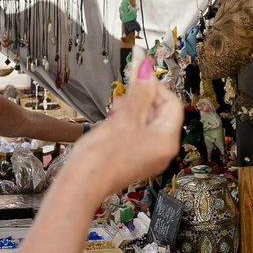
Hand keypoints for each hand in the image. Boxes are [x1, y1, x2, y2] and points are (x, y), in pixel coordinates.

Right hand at [71, 55, 181, 193]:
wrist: (81, 184)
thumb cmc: (102, 157)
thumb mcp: (124, 117)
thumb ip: (139, 91)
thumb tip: (146, 68)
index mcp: (167, 140)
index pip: (171, 103)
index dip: (155, 86)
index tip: (139, 73)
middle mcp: (162, 150)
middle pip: (160, 112)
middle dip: (141, 99)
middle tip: (124, 95)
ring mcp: (148, 156)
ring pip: (146, 122)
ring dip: (131, 111)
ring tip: (114, 113)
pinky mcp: (134, 159)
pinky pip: (137, 135)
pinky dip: (126, 125)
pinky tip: (111, 125)